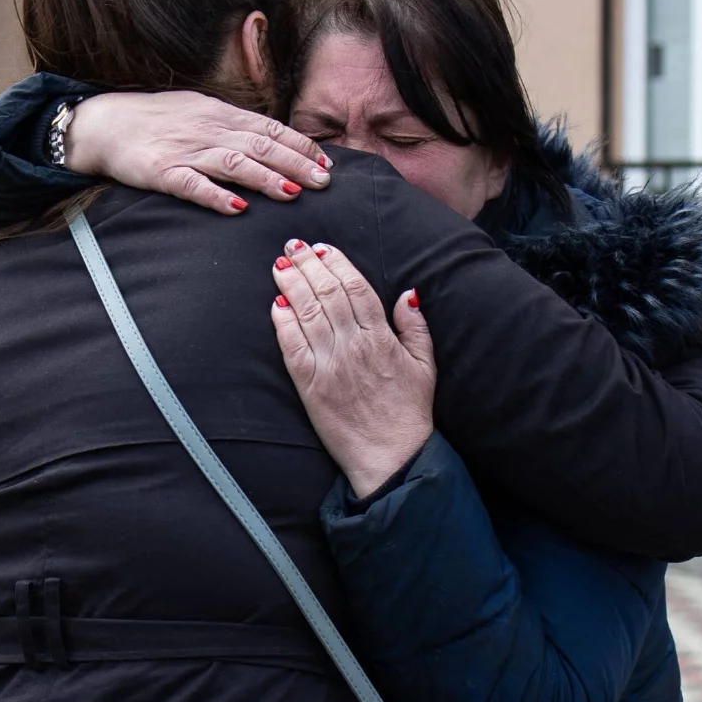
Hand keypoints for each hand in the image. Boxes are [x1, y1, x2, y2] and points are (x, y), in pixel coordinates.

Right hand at [65, 91, 331, 215]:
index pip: (269, 128)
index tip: (326, 162)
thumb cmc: (153, 120)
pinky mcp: (162, 172)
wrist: (104, 123)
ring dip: (266, 178)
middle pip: (261, 145)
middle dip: (296, 163)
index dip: (300, 145)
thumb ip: (230, 125)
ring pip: (234, 162)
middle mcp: (208, 129)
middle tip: (323, 183)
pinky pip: (193, 184)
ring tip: (292, 193)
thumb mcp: (197, 111)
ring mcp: (186, 150)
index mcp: (219, 114)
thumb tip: (267, 141)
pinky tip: (237, 207)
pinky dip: (216, 196)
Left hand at [270, 239, 435, 498]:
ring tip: (280, 265)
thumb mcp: (425, 365)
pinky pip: (292, 348)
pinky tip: (276, 304)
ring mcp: (330, 365)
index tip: (322, 247)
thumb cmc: (409, 411)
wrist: (391, 456)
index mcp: (382, 338)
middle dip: (308, 265)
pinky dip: (283, 323)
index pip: (356, 287)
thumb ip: (415, 326)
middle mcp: (354, 346)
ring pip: (307, 314)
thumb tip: (407, 292)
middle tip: (293, 245)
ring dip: (292, 285)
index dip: (337, 263)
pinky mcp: (311, 386)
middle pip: (327, 293)